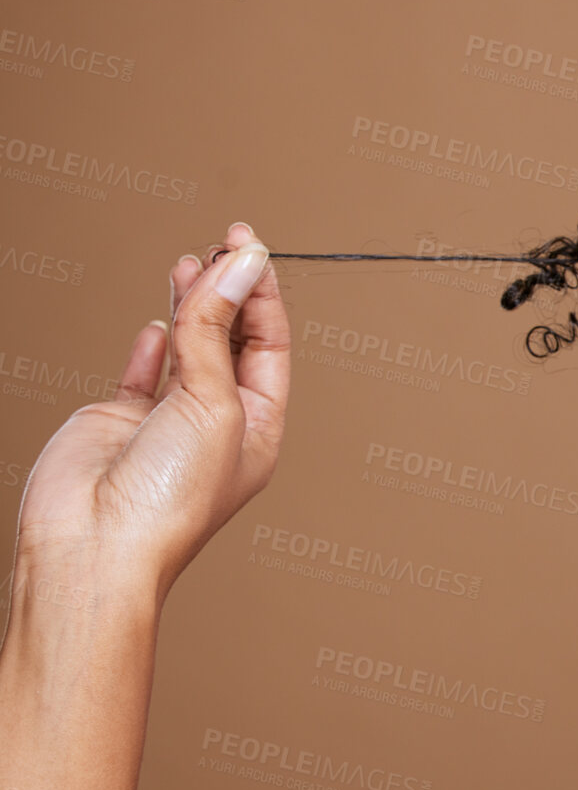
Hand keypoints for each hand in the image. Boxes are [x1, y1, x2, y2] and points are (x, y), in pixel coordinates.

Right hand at [12, 222, 290, 599]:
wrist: (96, 545)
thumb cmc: (168, 498)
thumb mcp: (211, 401)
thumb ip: (216, 330)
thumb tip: (238, 265)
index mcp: (261, 428)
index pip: (270, 344)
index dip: (260, 292)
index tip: (247, 245)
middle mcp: (219, 424)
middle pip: (233, 341)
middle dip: (229, 291)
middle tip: (222, 244)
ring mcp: (167, 422)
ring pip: (188, 349)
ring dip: (192, 306)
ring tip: (190, 262)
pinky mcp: (120, 422)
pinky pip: (142, 375)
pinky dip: (151, 347)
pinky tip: (158, 322)